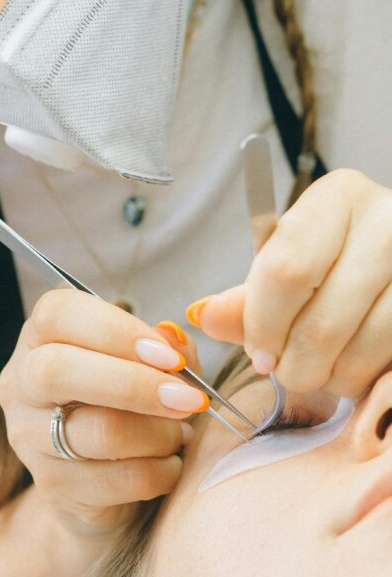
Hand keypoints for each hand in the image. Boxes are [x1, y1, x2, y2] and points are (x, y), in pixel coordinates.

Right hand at [0, 290, 205, 537]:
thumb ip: (165, 347)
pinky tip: (170, 464)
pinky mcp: (52, 486)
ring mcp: (29, 437)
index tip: (169, 356)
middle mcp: (21, 382)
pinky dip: (158, 471)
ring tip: (180, 434)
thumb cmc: (126, 402)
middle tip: (187, 399)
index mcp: (40, 336)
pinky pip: (116, 480)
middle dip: (135, 383)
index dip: (117, 329)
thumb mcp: (145, 362)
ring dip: (157, 433)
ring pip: (97, 430)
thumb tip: (175, 342)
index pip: (59, 313)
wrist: (102, 481)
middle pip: (58, 370)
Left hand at [188, 169, 391, 397]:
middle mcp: (386, 221)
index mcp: (338, 198)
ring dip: (333, 377)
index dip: (264, 323)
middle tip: (286, 371)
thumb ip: (248, 297)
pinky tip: (353, 365)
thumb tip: (203, 316)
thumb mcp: (290, 262)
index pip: (286, 270)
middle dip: (295, 364)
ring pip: (364, 348)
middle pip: (322, 320)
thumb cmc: (336, 257)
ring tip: (322, 369)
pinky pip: (390, 360)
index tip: (258, 352)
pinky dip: (365, 378)